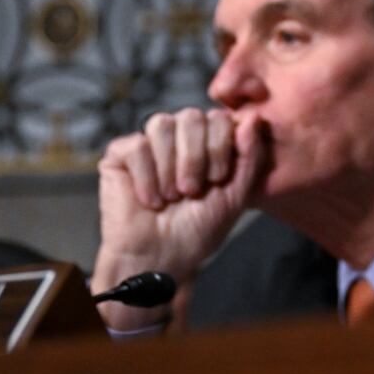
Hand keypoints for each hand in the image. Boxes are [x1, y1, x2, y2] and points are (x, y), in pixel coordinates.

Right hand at [92, 108, 267, 329]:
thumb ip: (250, 156)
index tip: (217, 180)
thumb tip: (253, 119)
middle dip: (195, 157)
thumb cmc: (198, 229)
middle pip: (191, 116)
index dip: (220, 146)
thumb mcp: (236, 194)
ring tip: (171, 196)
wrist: (161, 257)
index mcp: (208, 140)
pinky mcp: (120, 156)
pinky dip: (146, 176)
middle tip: (192, 191)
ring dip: (170, 167)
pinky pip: (135, 145)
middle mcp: (179, 136)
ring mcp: (149, 143)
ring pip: (162, 124)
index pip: (219, 116)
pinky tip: (150, 199)